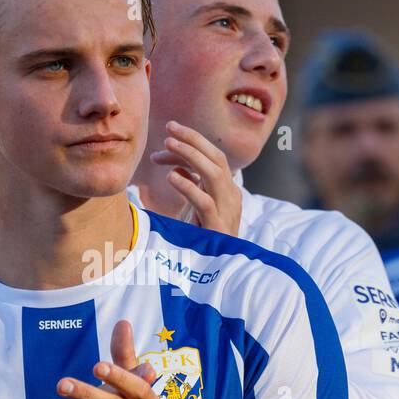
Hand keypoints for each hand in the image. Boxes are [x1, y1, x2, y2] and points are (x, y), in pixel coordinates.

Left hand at [150, 121, 242, 235]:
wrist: (216, 271)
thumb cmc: (202, 237)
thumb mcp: (195, 207)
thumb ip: (190, 185)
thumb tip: (175, 165)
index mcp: (226, 189)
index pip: (212, 156)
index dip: (192, 142)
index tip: (168, 133)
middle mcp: (231, 196)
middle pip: (216, 158)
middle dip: (193, 139)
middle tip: (168, 128)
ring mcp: (227, 211)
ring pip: (214, 174)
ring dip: (190, 156)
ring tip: (167, 145)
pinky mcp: (217, 227)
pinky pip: (204, 202)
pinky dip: (188, 187)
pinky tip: (170, 176)